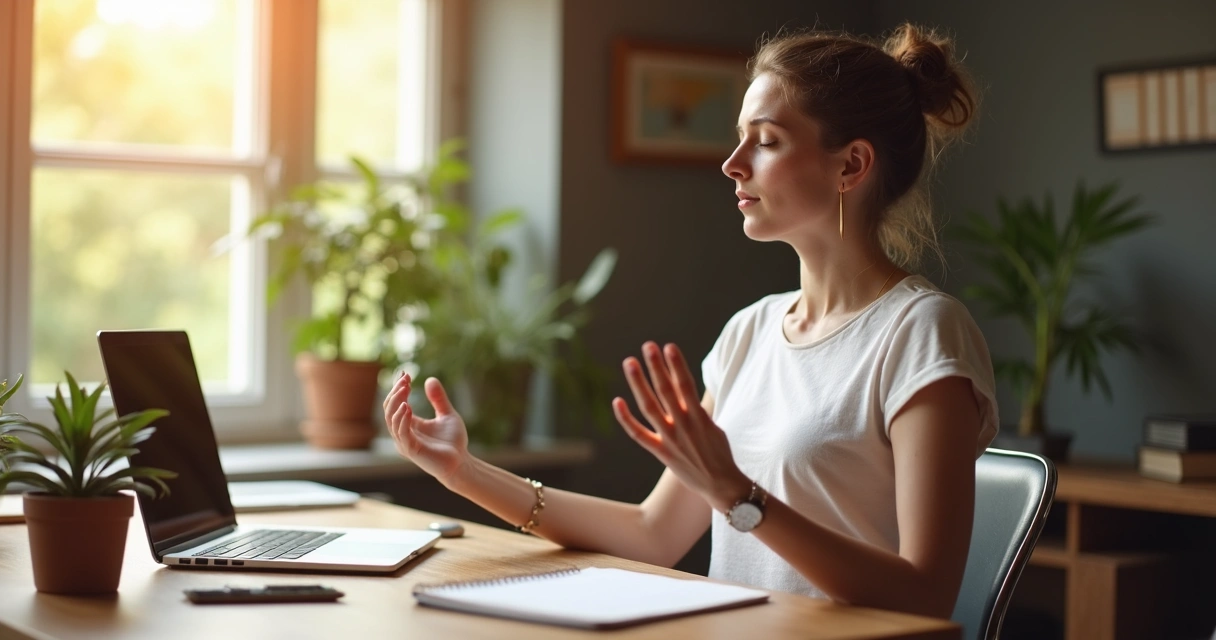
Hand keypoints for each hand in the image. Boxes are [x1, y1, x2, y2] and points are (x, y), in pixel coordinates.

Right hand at [383, 374, 469, 485]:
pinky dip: (402, 419)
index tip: (405, 373)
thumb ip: (438, 399)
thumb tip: (430, 379)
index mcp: (409, 424)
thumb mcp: (447, 414)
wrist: (461, 463)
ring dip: (396, 403)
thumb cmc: (453, 442)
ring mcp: (405, 442)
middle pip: (389, 410)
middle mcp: (403, 433)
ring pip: (391, 420)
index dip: (397, 389)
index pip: (395, 404)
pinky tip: (407, 407)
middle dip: (395, 393)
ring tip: (404, 388)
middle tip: (405, 379)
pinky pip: (401, 433)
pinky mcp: (411, 450)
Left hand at [613, 342, 750, 512]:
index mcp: (700, 416)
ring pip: (649, 407)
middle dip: (657, 366)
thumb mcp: (714, 425)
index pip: (686, 384)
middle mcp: (684, 425)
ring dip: (639, 383)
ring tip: (630, 363)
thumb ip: (699, 407)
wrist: (720, 485)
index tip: (668, 347)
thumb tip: (688, 388)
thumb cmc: (720, 453)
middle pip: (666, 390)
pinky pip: (639, 434)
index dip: (677, 364)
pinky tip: (617, 401)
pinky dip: (626, 419)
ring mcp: (670, 439)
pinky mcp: (661, 452)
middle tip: (648, 346)